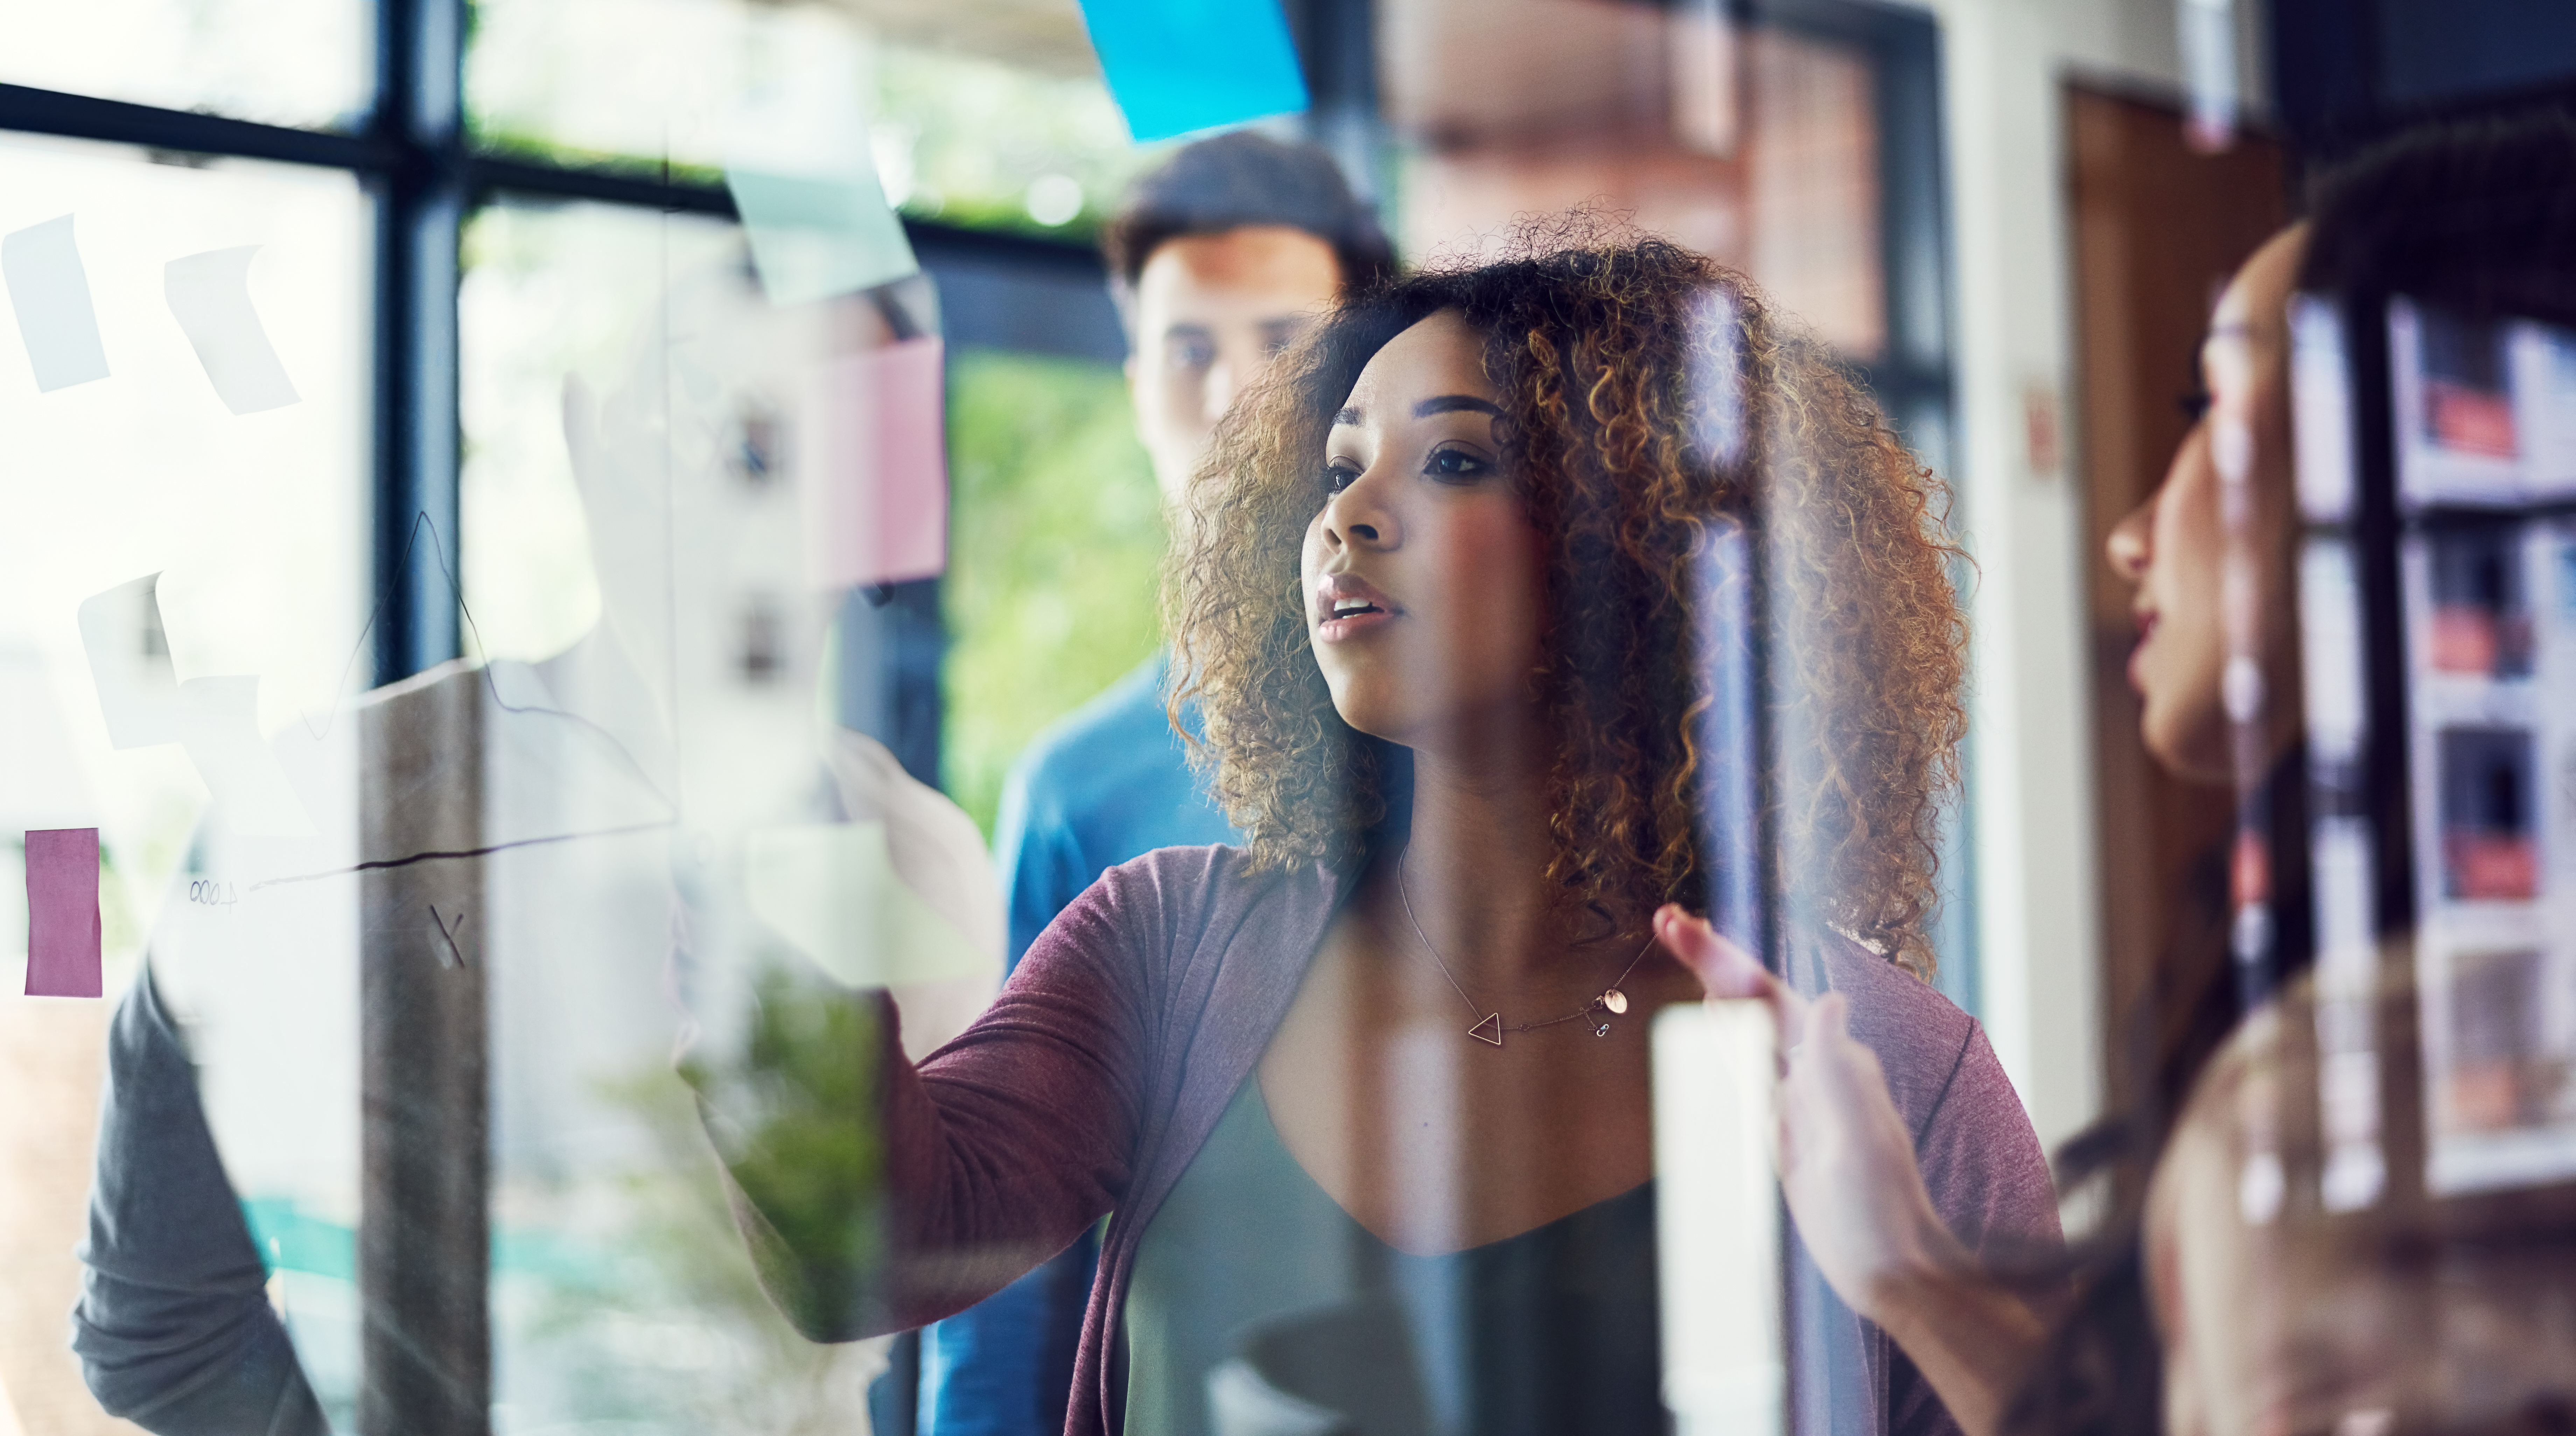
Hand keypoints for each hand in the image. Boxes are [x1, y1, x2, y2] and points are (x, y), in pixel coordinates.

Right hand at [1652, 906, 1963, 1320]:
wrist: (1893, 1268)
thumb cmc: (1881, 1211)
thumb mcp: (1858, 1141)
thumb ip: (1839, 1072)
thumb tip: (1831, 1003)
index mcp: (1832, 1067)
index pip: (1768, 998)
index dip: (1723, 960)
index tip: (1681, 926)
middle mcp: (1816, 1074)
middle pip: (1754, 1002)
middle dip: (1714, 957)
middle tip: (1670, 919)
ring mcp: (1798, 1101)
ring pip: (1749, 1030)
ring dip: (1718, 986)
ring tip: (1687, 942)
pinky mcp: (1785, 1131)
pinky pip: (1750, 1073)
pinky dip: (1727, 1039)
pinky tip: (1715, 1020)